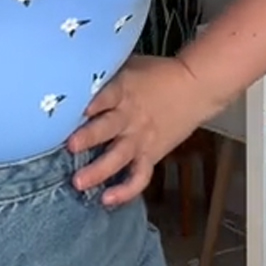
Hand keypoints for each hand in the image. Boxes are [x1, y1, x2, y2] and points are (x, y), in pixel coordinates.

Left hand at [67, 55, 214, 206]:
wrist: (195, 87)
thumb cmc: (157, 74)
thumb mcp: (128, 66)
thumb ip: (105, 77)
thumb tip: (72, 78)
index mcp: (123, 91)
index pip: (106, 95)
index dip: (91, 103)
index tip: (73, 110)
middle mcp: (129, 117)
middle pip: (107, 128)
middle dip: (88, 138)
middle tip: (70, 146)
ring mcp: (140, 139)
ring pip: (118, 158)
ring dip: (98, 171)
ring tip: (79, 182)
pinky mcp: (150, 155)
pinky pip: (139, 177)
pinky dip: (125, 190)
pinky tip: (107, 200)